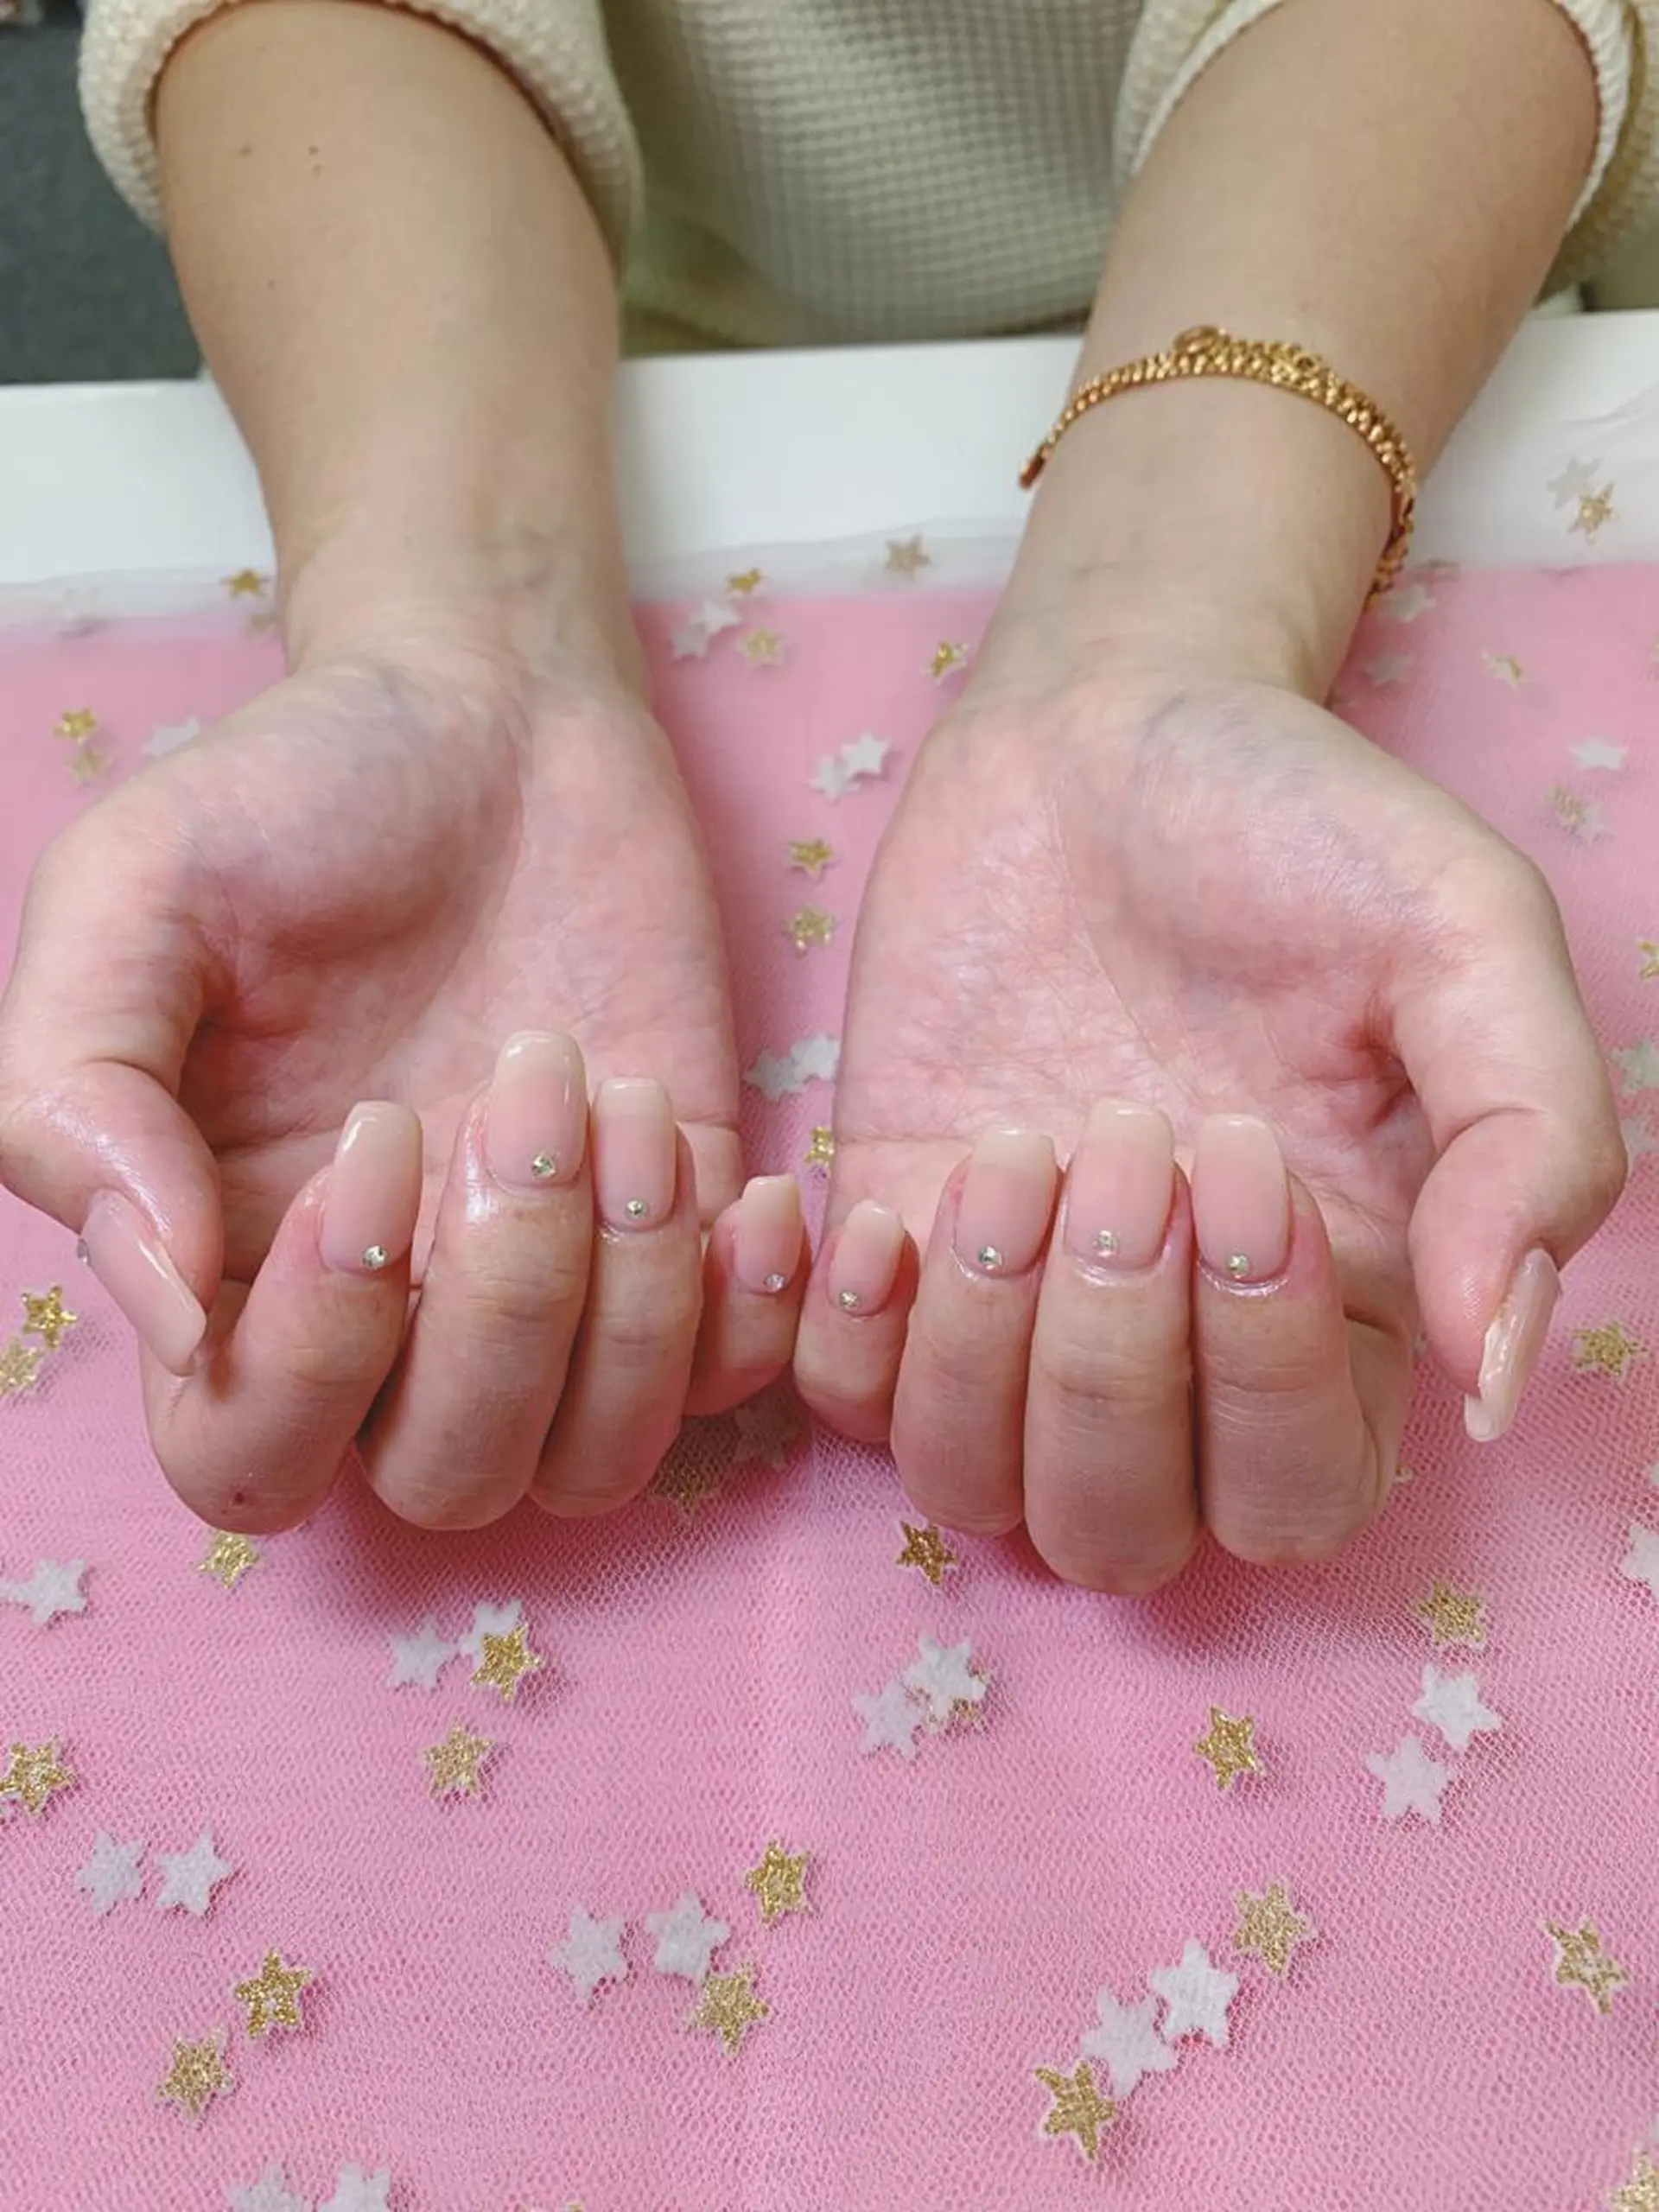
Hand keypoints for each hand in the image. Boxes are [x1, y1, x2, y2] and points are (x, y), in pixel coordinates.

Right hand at [0, 633, 804, 1531]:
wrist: (491, 719)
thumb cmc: (296, 800)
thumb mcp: (130, 898)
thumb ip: (74, 1095)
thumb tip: (158, 1299)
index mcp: (235, 1265)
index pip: (248, 1453)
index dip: (314, 1350)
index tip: (373, 1137)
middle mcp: (393, 1318)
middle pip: (444, 1481)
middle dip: (500, 1312)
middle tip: (513, 1096)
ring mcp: (549, 1291)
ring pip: (593, 1458)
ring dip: (627, 1303)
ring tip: (621, 1102)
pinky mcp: (678, 1242)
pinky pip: (733, 1384)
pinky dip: (750, 1313)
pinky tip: (744, 1182)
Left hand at [796, 664, 1623, 1587]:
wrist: (1100, 729)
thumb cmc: (1295, 829)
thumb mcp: (1465, 939)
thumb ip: (1533, 1142)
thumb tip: (1495, 1375)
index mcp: (1331, 1312)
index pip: (1302, 1491)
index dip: (1267, 1374)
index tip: (1245, 1155)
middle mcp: (1168, 1348)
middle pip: (1123, 1528)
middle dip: (1113, 1362)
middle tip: (1126, 1135)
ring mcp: (1010, 1310)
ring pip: (973, 1489)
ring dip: (979, 1348)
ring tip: (1012, 1143)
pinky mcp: (887, 1245)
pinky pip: (833, 1399)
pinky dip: (832, 1335)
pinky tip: (875, 1200)